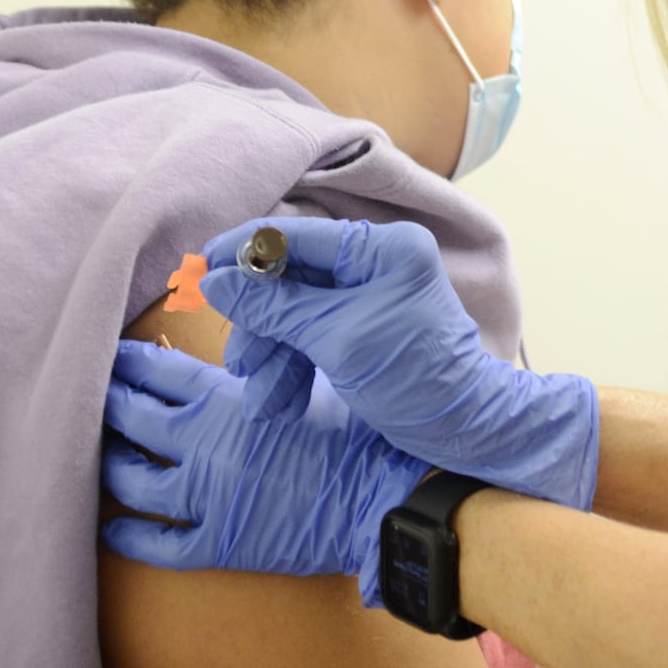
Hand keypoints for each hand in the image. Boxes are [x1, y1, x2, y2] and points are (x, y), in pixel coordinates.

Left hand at [101, 340, 427, 605]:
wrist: (383, 499)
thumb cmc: (356, 434)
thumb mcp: (309, 384)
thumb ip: (267, 370)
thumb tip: (248, 351)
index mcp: (226, 400)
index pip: (159, 370)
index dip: (130, 361)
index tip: (113, 354)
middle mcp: (204, 446)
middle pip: (133, 419)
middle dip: (108, 403)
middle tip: (92, 395)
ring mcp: (206, 499)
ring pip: (133, 482)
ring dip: (110, 464)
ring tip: (97, 454)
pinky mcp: (218, 544)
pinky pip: (158, 545)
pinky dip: (128, 537)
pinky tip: (112, 527)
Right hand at [197, 217, 598, 510]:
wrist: (466, 432)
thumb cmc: (415, 379)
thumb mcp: (338, 340)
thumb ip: (276, 308)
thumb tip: (215, 280)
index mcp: (383, 248)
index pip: (297, 236)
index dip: (244, 253)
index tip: (201, 271)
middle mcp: (378, 262)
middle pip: (291, 280)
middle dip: (261, 326)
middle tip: (241, 364)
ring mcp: (371, 297)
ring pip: (296, 315)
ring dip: (272, 357)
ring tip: (261, 403)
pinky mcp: (364, 330)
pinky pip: (313, 337)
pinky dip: (292, 369)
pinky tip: (277, 403)